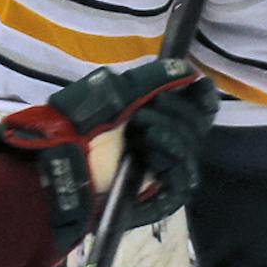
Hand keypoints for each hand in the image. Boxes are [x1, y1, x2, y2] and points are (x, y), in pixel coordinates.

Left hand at [0, 58, 219, 247]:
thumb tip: (190, 71)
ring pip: (192, 149)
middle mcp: (166, 142)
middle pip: (198, 126)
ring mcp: (164, 169)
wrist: (63, 160)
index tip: (198, 89)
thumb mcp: (117, 92)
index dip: (203, 98)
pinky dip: (174, 157)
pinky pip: (184, 180)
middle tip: (148, 109)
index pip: (200, 107)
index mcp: (158, 116)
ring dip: (173, 131)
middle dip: (179, 112)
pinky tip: (152, 145)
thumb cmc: (84, 125)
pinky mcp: (160, 195)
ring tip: (143, 126)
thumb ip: (154, 79)